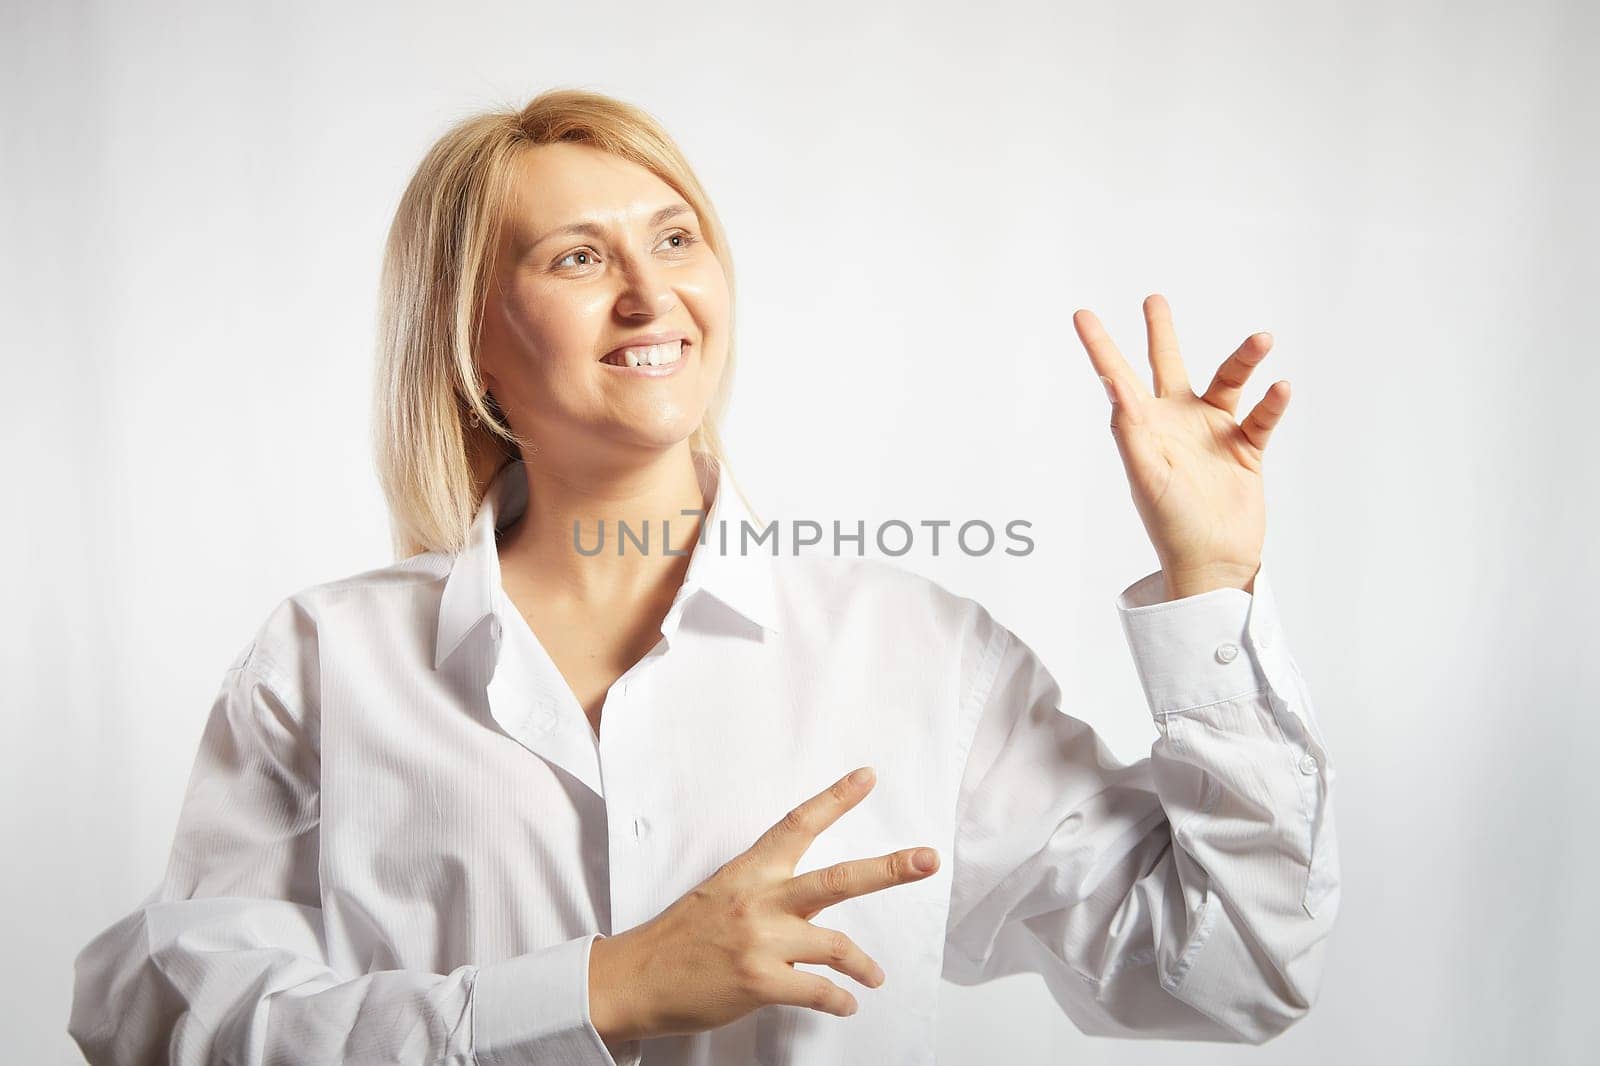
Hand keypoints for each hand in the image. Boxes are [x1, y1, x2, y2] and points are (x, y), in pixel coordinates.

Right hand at [588, 767, 938, 1041]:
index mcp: (749, 872)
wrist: (635, 978)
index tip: (867, 777)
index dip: (836, 799)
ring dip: (864, 964)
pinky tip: (846, 1003)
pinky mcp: (760, 981)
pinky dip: (839, 999)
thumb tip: (807, 903)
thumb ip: (765, 894)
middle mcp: (760, 900)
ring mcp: (761, 941)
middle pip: (838, 879)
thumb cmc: (679, 939)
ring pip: (836, 944)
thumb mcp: (720, 896)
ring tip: (875, 976)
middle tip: (927, 859)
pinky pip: (819, 990)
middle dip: (889, 869)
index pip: (798, 825)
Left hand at [1074, 294, 1290, 597]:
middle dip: (1161, 334)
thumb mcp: (1146, 474)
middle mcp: (1177, 422)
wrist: (1212, 562)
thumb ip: (1131, 428)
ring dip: (1244, 359)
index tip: (1081, 315)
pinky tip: (1280, 388)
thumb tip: (1115, 385)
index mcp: (1145, 427)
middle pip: (1169, 366)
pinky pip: (1261, 417)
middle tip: (1154, 300)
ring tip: (1261, 339)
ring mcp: (1212, 433)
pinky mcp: (1245, 450)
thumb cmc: (1171, 524)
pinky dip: (1272, 403)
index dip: (1100, 346)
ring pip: (1228, 382)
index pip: (1118, 378)